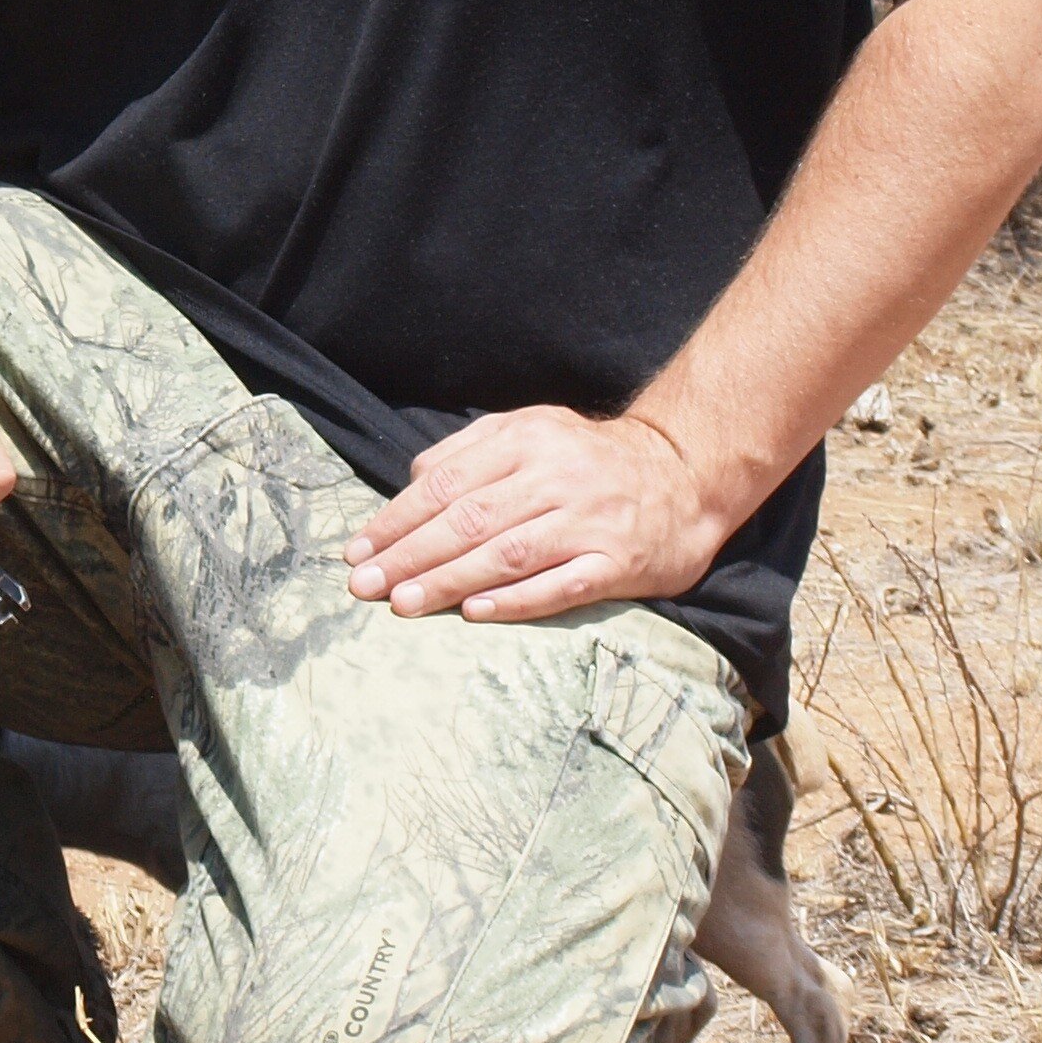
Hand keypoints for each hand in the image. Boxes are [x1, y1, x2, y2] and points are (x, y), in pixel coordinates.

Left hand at [342, 406, 732, 620]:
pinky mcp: (618, 563)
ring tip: (403, 603)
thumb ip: (470, 450)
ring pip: (506, 554)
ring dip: (448, 581)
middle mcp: (554, 478)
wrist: (684, 471)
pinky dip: (515, 601)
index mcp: (525, 441)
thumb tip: (411, 484)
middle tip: (364, 585)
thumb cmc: (588, 458)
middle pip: (468, 521)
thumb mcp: (531, 429)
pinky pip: (561, 586)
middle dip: (409, 556)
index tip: (357, 550)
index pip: (445, 484)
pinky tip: (475, 613)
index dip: (397, 520)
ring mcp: (588, 522)